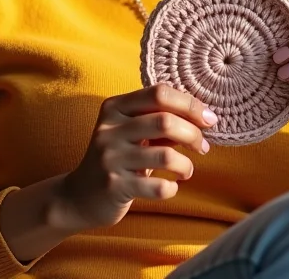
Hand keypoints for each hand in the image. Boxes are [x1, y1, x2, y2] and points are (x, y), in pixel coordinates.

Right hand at [55, 84, 216, 230]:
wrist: (80, 195)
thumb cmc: (119, 156)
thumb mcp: (132, 130)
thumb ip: (160, 119)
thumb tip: (204, 117)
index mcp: (115, 106)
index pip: (159, 93)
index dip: (190, 104)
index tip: (208, 119)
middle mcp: (110, 128)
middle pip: (165, 120)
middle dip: (193, 134)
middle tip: (203, 146)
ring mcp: (110, 158)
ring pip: (165, 156)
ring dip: (186, 164)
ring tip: (186, 170)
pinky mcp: (115, 187)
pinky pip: (158, 187)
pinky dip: (172, 187)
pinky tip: (170, 186)